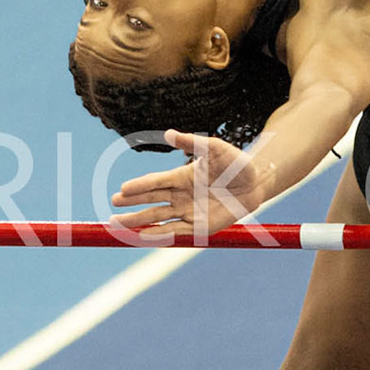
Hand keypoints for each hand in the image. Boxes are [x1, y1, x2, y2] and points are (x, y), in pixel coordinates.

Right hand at [110, 129, 263, 240]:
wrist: (256, 183)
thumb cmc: (234, 163)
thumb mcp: (215, 148)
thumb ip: (192, 142)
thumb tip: (168, 133)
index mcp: (181, 176)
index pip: (155, 182)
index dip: (139, 186)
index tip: (122, 189)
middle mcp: (180, 195)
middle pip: (151, 201)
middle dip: (131, 204)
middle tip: (113, 206)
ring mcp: (188, 212)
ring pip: (157, 218)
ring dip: (138, 222)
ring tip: (117, 224)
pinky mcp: (199, 227)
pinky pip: (175, 232)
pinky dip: (158, 235)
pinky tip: (142, 236)